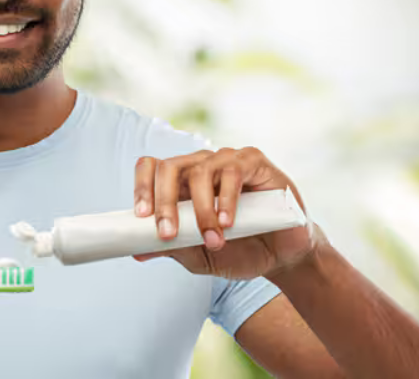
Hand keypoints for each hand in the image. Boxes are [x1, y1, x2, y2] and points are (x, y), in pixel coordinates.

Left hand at [133, 147, 325, 279]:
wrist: (282, 258)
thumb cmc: (238, 251)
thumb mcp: (198, 255)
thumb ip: (171, 248)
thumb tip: (136, 250)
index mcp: (181, 183)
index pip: (151, 168)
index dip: (141, 188)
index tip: (140, 217)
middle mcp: (201, 166)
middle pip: (169, 167)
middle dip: (164, 202)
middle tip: (167, 233)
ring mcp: (226, 160)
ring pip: (200, 172)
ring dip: (201, 211)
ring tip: (213, 241)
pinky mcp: (254, 162)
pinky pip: (233, 172)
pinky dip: (226, 200)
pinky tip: (227, 223)